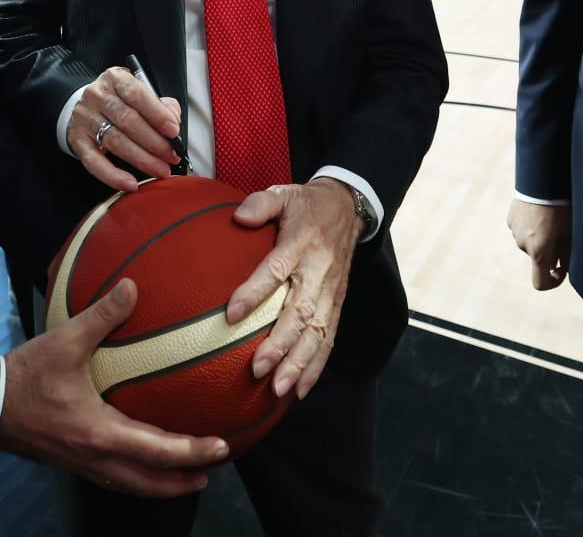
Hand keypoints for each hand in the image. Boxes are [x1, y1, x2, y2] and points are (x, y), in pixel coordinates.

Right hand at [0, 278, 228, 495]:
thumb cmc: (27, 375)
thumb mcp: (65, 341)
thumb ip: (101, 315)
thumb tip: (132, 286)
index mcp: (100, 433)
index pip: (158, 451)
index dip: (192, 452)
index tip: (221, 447)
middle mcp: (96, 457)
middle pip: (149, 482)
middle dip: (183, 480)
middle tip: (213, 471)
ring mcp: (83, 464)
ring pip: (131, 485)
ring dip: (161, 484)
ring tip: (186, 477)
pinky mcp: (71, 461)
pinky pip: (113, 478)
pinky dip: (136, 477)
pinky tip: (140, 465)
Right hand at [65, 67, 181, 190]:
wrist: (84, 106)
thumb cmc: (120, 101)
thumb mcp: (139, 93)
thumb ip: (160, 105)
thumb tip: (173, 124)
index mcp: (115, 79)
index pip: (137, 94)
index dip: (157, 114)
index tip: (173, 131)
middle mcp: (97, 96)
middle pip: (128, 121)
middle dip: (154, 142)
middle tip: (171, 156)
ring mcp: (85, 118)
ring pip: (115, 141)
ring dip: (141, 159)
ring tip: (160, 170)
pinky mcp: (77, 141)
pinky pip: (94, 162)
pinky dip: (113, 175)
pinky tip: (131, 184)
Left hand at [224, 179, 361, 401]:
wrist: (350, 207)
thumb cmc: (307, 204)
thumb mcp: (284, 193)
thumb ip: (260, 204)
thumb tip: (238, 217)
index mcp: (301, 243)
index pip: (277, 270)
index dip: (255, 291)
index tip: (232, 314)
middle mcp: (319, 271)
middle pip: (301, 312)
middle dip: (280, 344)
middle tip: (256, 369)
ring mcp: (332, 291)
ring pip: (317, 332)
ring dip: (299, 364)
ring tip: (279, 388)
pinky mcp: (338, 303)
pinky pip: (330, 338)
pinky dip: (316, 366)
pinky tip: (301, 390)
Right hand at [507, 198, 571, 289]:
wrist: (542, 180)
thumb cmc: (561, 208)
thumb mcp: (569, 234)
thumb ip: (566, 256)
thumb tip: (564, 268)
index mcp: (538, 251)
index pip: (540, 283)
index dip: (553, 282)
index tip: (561, 270)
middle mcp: (523, 245)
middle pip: (538, 257)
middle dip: (550, 250)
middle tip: (562, 232)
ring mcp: (515, 231)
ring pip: (530, 242)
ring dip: (540, 236)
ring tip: (551, 217)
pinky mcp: (511, 218)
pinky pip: (523, 228)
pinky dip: (531, 225)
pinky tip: (540, 210)